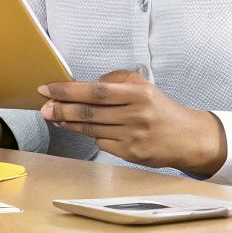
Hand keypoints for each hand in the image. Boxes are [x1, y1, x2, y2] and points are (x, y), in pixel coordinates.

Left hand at [40, 70, 226, 173]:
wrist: (186, 138)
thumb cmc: (160, 109)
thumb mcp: (143, 85)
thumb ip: (116, 79)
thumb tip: (89, 83)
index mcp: (137, 94)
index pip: (95, 91)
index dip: (68, 90)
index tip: (48, 89)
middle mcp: (135, 114)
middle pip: (90, 112)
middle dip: (62, 109)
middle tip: (44, 107)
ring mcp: (133, 136)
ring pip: (92, 129)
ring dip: (70, 123)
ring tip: (56, 117)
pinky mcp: (131, 154)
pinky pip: (102, 143)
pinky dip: (92, 136)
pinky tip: (86, 130)